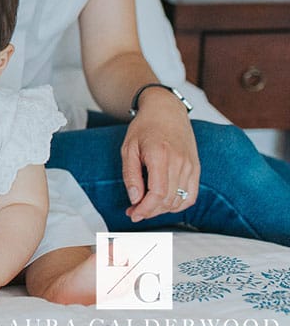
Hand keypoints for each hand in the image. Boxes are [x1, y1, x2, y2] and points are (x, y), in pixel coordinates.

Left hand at [122, 97, 199, 221]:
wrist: (166, 111)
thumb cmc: (144, 128)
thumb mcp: (128, 148)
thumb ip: (131, 175)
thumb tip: (135, 199)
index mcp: (160, 155)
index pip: (157, 193)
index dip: (145, 208)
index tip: (133, 215)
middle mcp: (180, 162)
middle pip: (168, 200)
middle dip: (150, 211)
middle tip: (135, 211)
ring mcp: (191, 166)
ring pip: (180, 200)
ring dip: (163, 210)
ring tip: (147, 206)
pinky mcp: (196, 168)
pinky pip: (191, 195)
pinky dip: (178, 204)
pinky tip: (164, 203)